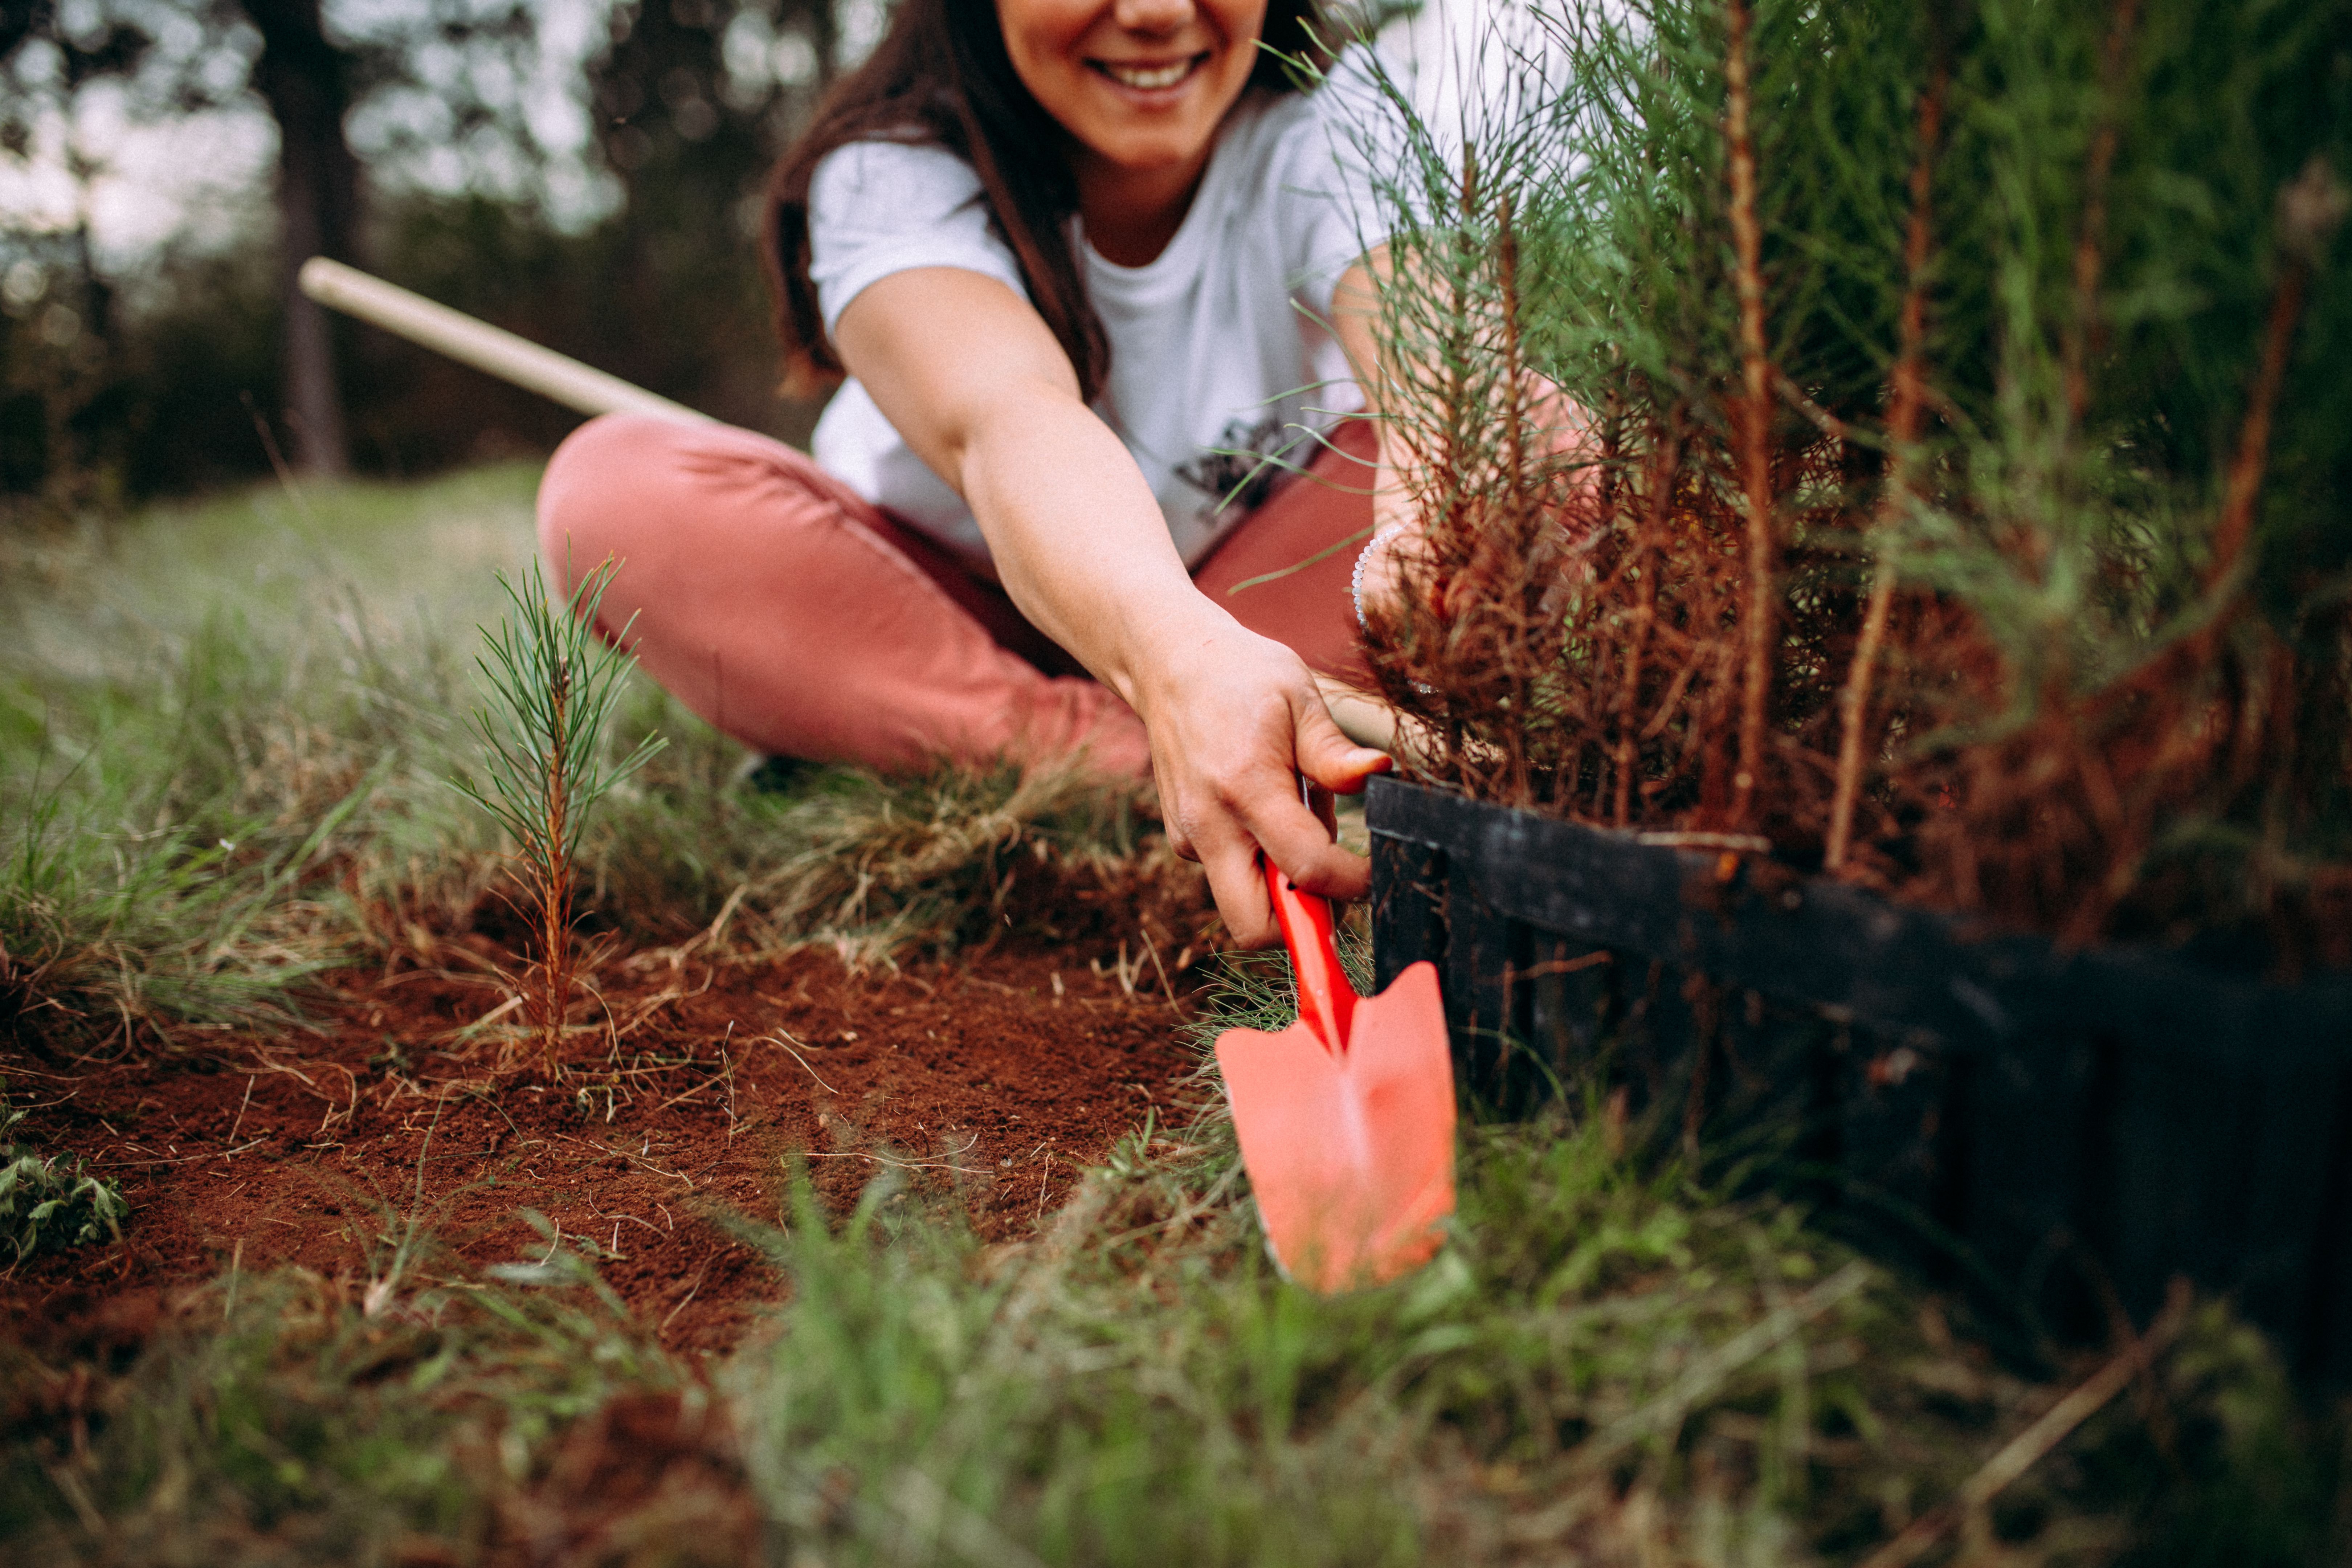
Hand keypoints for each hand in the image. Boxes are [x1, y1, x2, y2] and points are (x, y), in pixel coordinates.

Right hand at [1133, 619, 1390, 947]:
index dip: (1352, 884)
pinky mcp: (1182, 841)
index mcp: (1246, 786)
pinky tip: (1266, 811)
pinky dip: (1259, 862)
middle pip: (1255, 926)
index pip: (1306, 869)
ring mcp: (1189, 837)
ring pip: (1243, 905)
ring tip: (1297, 820)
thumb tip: (1379, 773)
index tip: (1373, 872)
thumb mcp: (1300, 699)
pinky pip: (1230, 876)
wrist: (1169, 664)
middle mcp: (1209, 823)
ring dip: (1282, 887)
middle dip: (1301, 923)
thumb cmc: (1243, 676)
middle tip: (1333, 884)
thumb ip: (1335, 753)